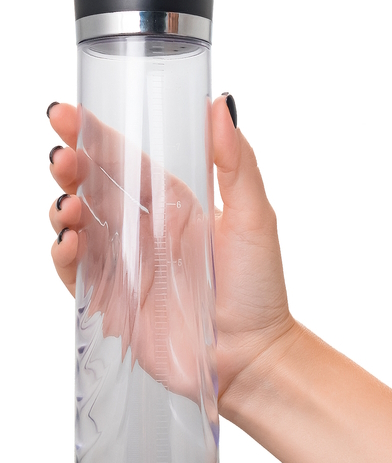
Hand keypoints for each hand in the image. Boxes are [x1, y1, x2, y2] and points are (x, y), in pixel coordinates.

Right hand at [48, 96, 295, 411]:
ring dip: (63, 208)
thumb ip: (236, 162)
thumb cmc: (259, 289)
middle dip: (70, 166)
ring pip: (78, 226)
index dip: (94, 136)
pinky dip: (64, 255)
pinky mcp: (113, 302)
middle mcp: (144, 231)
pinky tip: (70, 243)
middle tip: (61, 156)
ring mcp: (126, 266)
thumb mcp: (255, 218)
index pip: (126, 160)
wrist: (252, 358)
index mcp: (174, 205)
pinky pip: (76, 273)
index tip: (67, 114)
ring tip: (68, 205)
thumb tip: (221, 104)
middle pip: (93, 188)